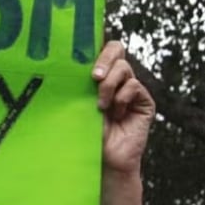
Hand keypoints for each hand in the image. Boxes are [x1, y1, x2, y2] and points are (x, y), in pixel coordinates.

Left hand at [90, 41, 153, 204]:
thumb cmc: (81, 133)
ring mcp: (130, 89)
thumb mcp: (74, 104)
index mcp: (96, 76)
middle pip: (115, 48)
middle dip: (104, 58)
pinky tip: (115, 113)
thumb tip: (60, 60)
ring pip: (124, 68)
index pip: (98, 48)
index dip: (94, 43)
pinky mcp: (144, 101)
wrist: (101, 160)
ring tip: (100, 106)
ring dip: (109, 86)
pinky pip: (134, 86)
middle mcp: (114, 79)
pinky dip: (122, 97)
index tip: (80, 50)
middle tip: (93, 76)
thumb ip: (75, 83)